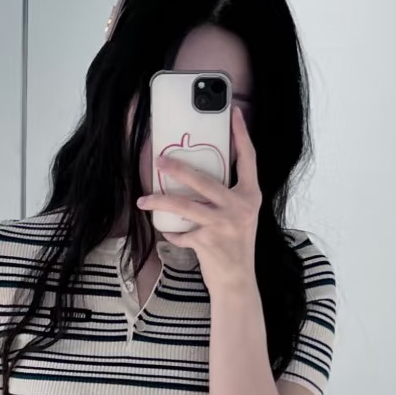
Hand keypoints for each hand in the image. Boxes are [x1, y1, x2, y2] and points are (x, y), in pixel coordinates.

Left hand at [136, 101, 259, 293]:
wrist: (237, 283)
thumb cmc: (234, 246)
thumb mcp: (240, 216)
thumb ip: (226, 195)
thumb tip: (196, 175)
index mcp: (251, 196)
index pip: (249, 158)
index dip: (241, 134)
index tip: (232, 112)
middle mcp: (240, 207)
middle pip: (204, 179)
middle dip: (178, 168)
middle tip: (159, 160)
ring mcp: (224, 225)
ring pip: (185, 206)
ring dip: (160, 202)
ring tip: (143, 199)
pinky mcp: (208, 242)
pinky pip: (181, 232)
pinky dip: (171, 232)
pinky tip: (167, 232)